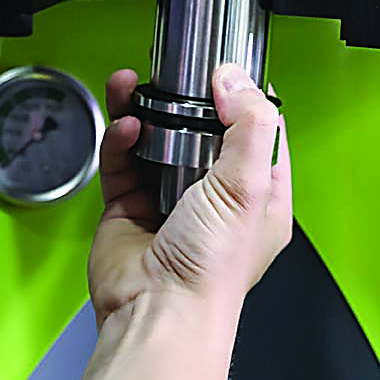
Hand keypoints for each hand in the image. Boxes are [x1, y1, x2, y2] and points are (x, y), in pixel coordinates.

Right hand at [87, 65, 291, 325]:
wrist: (157, 310)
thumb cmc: (211, 271)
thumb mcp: (247, 186)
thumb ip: (249, 125)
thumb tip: (236, 80)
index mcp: (258, 196)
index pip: (258, 132)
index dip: (243, 98)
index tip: (224, 69)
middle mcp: (215, 197)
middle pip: (200, 129)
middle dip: (184, 99)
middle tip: (172, 73)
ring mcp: (168, 200)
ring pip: (155, 138)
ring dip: (143, 109)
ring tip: (132, 85)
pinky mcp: (128, 206)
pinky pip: (121, 159)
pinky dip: (120, 139)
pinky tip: (126, 127)